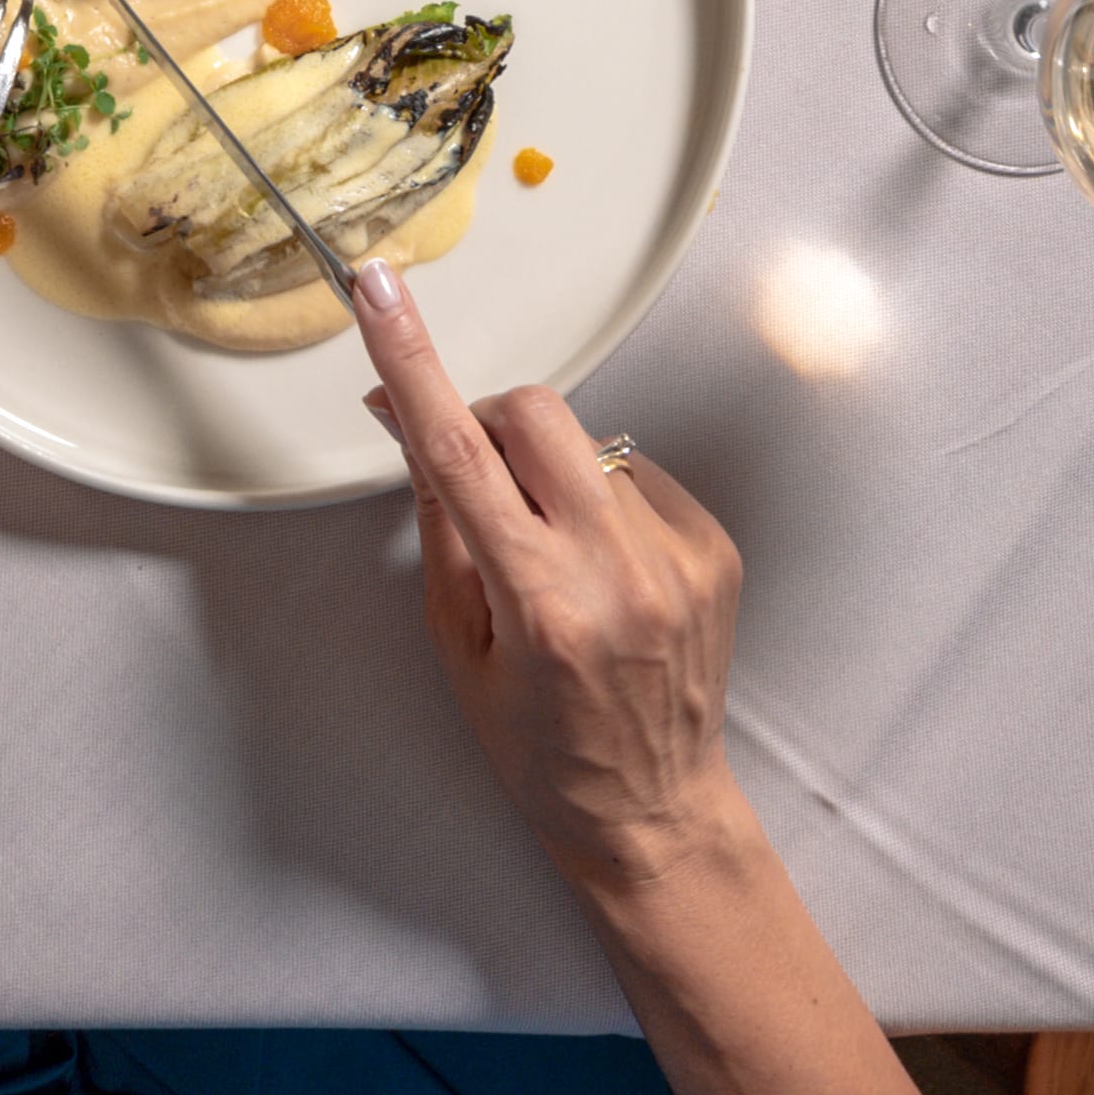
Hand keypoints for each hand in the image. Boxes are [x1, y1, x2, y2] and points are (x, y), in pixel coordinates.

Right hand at [356, 260, 748, 898]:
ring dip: (550, 471)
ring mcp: (677, 555)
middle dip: (491, 427)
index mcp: (540, 601)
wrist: (653, 807)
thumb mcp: (457, 646)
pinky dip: (602, 500)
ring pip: (585, 439)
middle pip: (532, 413)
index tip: (379, 287)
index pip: (457, 452)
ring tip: (554, 553)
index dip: (410, 361)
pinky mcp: (714, 546)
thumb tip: (409, 419)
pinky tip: (603, 568)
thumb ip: (439, 524)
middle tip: (483, 490)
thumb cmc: (540, 746)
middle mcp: (617, 569)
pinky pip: (634, 471)